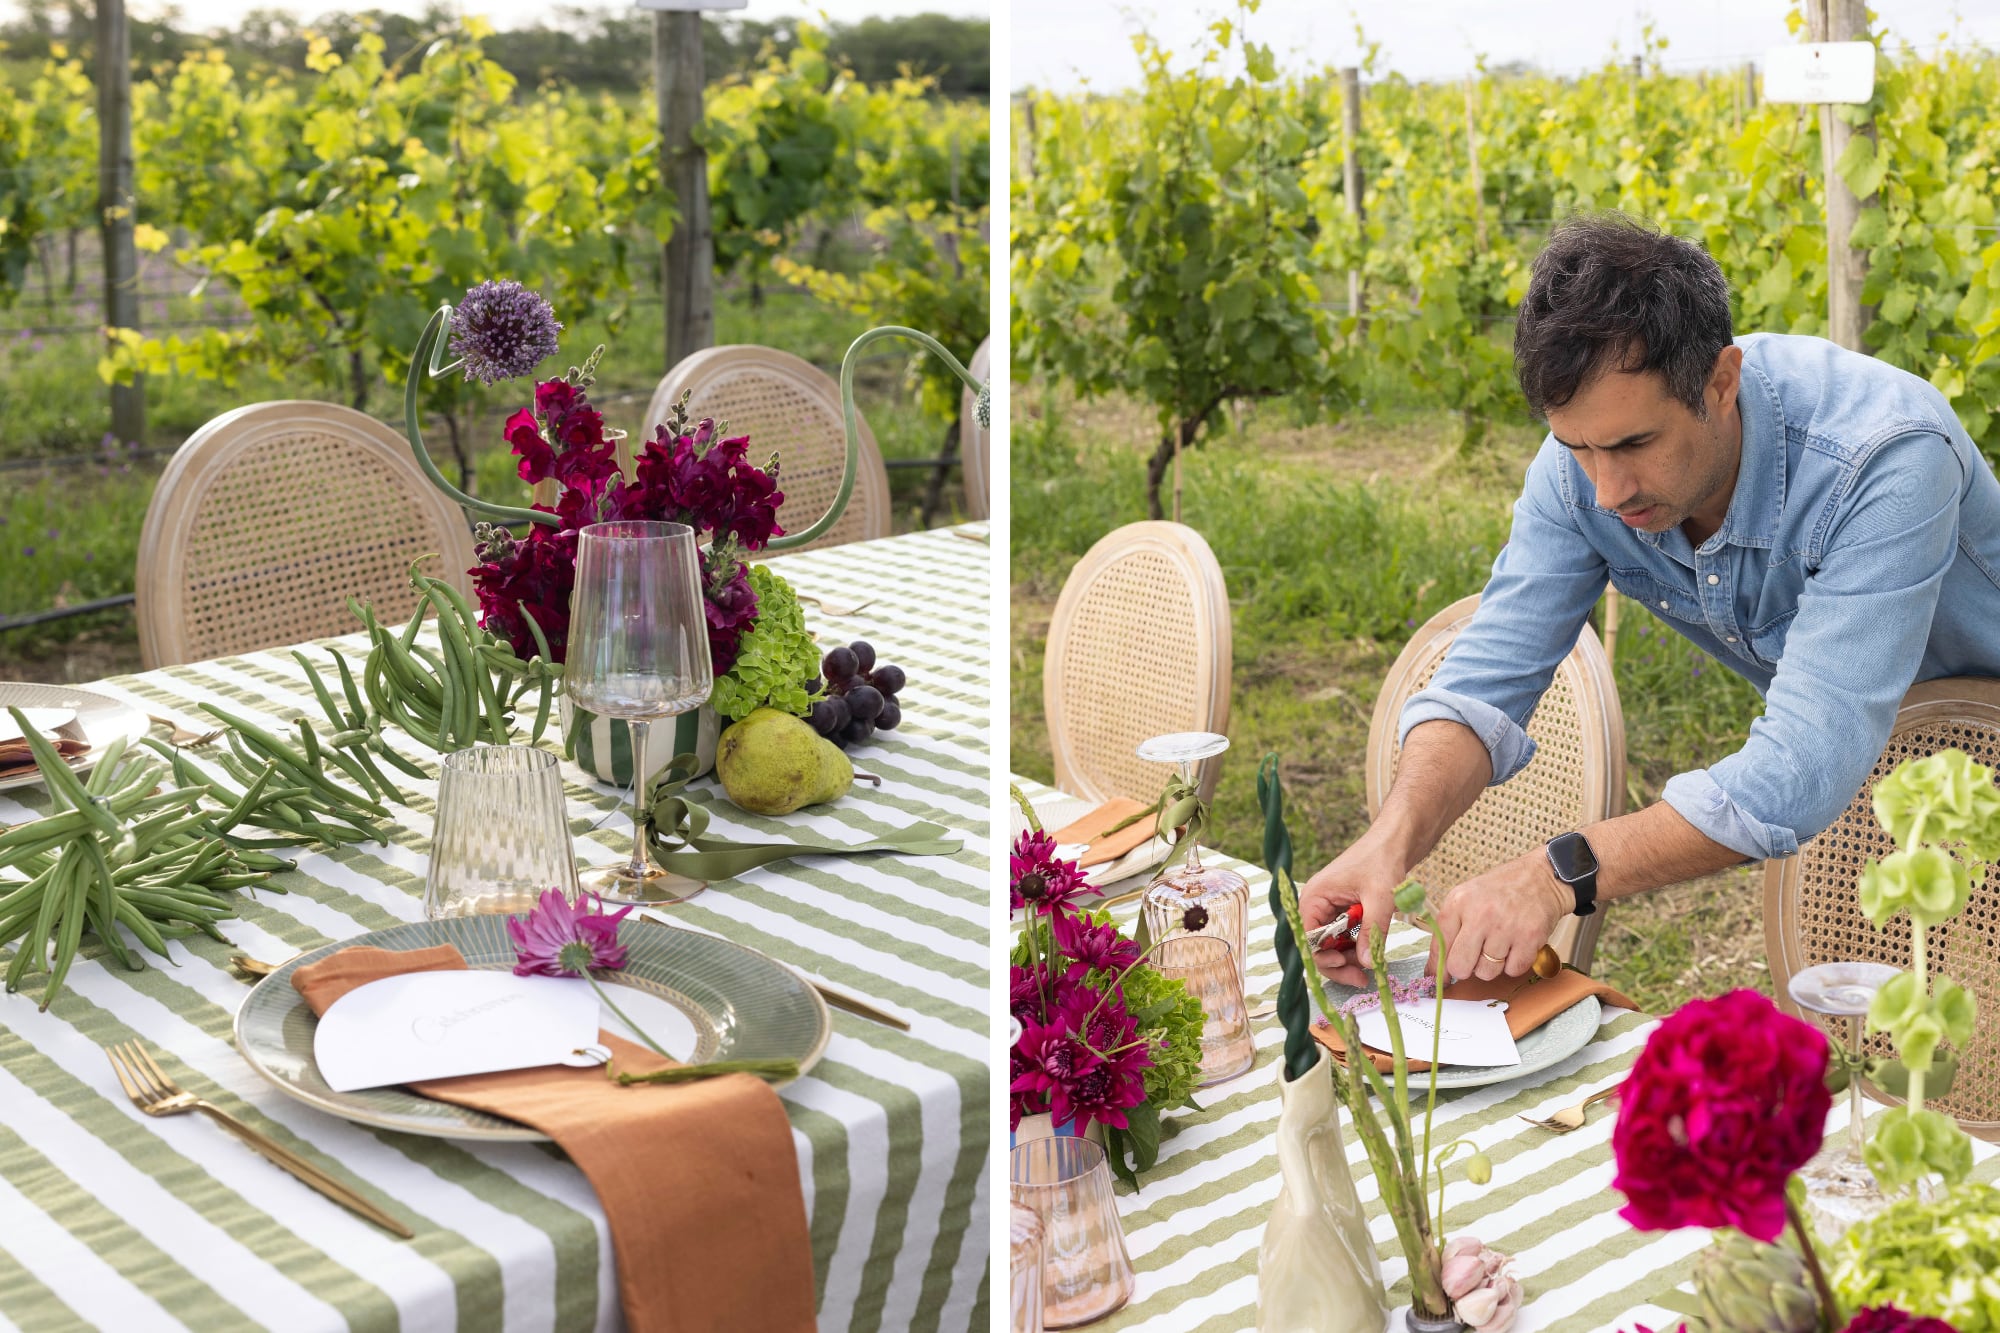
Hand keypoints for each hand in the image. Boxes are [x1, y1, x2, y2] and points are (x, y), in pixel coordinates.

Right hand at [1299, 838, 1406, 987]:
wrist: (1395, 841)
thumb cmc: (1383, 860)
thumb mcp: (1380, 898)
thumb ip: (1372, 931)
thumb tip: (1367, 963)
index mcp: (1315, 897)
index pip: (1307, 938)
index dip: (1323, 957)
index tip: (1346, 965)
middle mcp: (1317, 904)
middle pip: (1318, 945)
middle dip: (1338, 963)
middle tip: (1362, 977)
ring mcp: (1330, 908)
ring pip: (1332, 944)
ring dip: (1349, 958)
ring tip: (1372, 964)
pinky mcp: (1343, 911)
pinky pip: (1344, 936)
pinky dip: (1357, 947)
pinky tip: (1372, 951)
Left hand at [1434, 850, 1572, 981]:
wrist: (1540, 877)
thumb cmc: (1499, 891)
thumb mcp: (1466, 898)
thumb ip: (1449, 929)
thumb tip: (1436, 969)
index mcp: (1458, 902)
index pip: (1439, 946)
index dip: (1437, 968)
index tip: (1439, 979)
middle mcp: (1480, 914)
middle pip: (1460, 967)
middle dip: (1465, 969)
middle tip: (1473, 959)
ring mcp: (1506, 927)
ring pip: (1486, 972)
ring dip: (1491, 966)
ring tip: (1498, 945)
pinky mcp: (1530, 938)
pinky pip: (1512, 971)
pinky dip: (1513, 964)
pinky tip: (1515, 946)